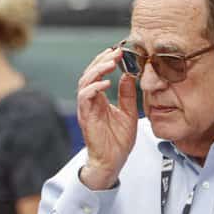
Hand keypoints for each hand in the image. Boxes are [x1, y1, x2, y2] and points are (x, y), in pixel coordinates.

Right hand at [76, 47, 137, 189]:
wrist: (112, 162)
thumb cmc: (118, 141)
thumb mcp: (129, 113)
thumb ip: (127, 95)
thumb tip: (128, 76)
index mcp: (99, 100)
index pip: (97, 75)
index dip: (105, 62)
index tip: (119, 52)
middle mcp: (90, 102)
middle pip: (89, 74)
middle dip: (101, 61)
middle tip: (115, 53)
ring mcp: (87, 109)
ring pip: (85, 82)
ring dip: (97, 70)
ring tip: (110, 63)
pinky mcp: (86, 117)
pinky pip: (85, 98)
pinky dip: (94, 88)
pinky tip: (106, 83)